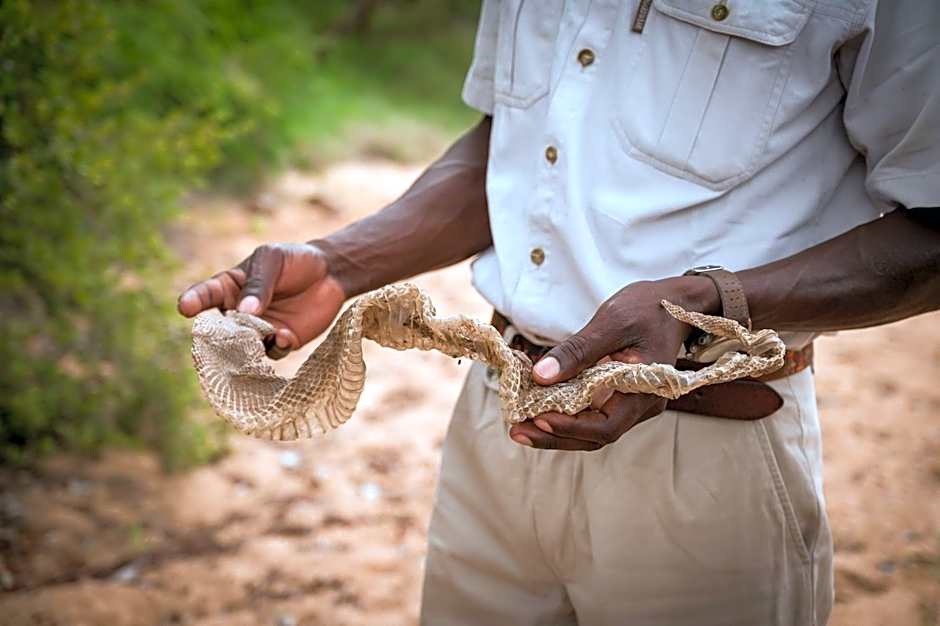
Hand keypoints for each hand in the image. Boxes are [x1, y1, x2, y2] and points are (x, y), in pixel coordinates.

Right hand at [177, 243, 345, 357]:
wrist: (330, 275)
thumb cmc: (295, 261)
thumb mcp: (273, 260)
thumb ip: (259, 284)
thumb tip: (244, 312)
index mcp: (230, 287)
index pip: (206, 294)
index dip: (194, 300)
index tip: (184, 306)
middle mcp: (238, 312)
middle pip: (220, 328)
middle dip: (220, 335)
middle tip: (227, 334)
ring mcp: (258, 330)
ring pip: (243, 347)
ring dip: (248, 346)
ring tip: (261, 335)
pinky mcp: (280, 342)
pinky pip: (271, 353)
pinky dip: (276, 347)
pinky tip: (285, 335)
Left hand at [508, 277, 718, 450]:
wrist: (676, 302)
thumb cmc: (650, 308)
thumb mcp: (611, 322)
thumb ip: (578, 350)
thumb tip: (541, 375)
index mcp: (644, 391)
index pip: (606, 426)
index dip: (570, 427)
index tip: (538, 418)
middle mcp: (640, 405)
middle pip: (594, 436)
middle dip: (554, 436)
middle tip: (516, 430)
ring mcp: (630, 403)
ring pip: (591, 429)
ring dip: (555, 430)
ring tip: (519, 425)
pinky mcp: (619, 395)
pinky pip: (591, 413)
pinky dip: (564, 413)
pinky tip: (538, 407)